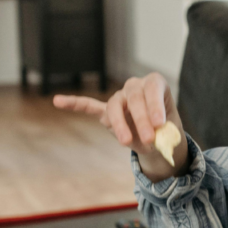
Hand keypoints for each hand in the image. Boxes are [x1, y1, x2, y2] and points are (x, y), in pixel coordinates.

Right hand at [53, 73, 189, 181]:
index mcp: (155, 84)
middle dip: (141, 119)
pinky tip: (57, 101)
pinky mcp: (106, 111)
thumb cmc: (165, 130)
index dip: (155, 105)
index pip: (152, 89)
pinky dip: (74, 103)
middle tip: (150, 139)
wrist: (158, 136)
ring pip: (115, 106)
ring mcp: (119, 97)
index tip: (159, 123)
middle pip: (134, 97)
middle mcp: (135, 86)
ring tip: (126, 142)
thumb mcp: (169, 132)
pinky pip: (89, 106)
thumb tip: (151, 140)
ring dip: (120, 125)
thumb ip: (161, 134)